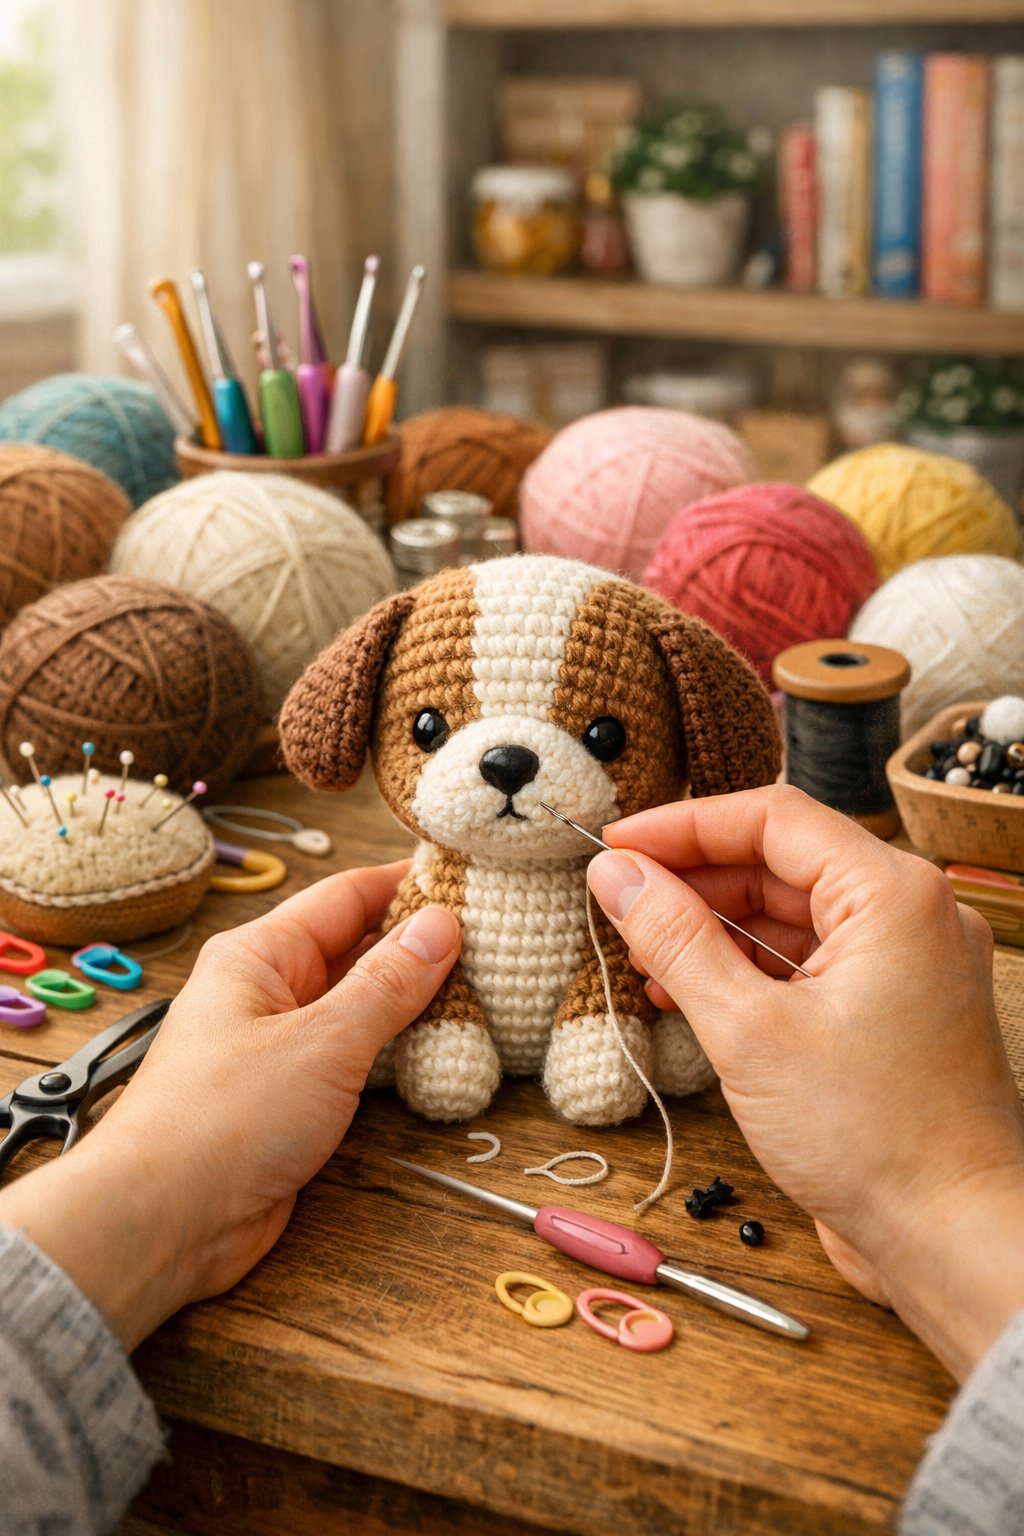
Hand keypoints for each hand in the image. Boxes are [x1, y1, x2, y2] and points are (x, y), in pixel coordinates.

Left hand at [0, 864, 459, 1350]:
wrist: (163, 1221)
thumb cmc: (222, 1121)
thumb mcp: (321, 1042)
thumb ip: (387, 984)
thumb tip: (440, 925)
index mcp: (260, 955)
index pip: (347, 896)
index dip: (409, 883)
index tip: (470, 876)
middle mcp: (267, 992)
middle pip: (357, 949)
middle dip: (421, 945)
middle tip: (495, 937)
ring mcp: (279, 1046)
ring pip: (359, 1006)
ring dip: (414, 1003)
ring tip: (486, 989)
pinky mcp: (291, 1098)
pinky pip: (354, 1058)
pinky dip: (397, 1052)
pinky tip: (444, 1051)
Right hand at [587, 785, 1023, 1379]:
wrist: (952, 1240)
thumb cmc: (875, 1139)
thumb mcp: (748, 1030)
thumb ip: (675, 939)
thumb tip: (617, 875)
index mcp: (891, 894)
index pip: (772, 818)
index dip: (682, 824)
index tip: (615, 843)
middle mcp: (908, 915)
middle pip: (779, 862)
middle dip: (692, 879)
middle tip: (616, 898)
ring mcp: (902, 965)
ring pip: (788, 914)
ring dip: (712, 929)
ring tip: (640, 953)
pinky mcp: (888, 1012)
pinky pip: (806, 963)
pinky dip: (745, 971)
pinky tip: (685, 993)